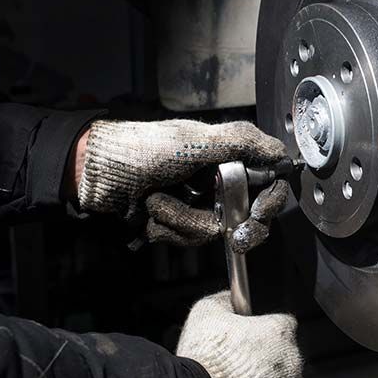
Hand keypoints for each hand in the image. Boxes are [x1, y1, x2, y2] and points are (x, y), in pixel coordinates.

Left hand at [77, 119, 287, 250]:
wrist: (97, 174)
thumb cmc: (142, 149)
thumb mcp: (194, 141)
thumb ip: (241, 143)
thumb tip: (281, 152)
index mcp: (228, 156)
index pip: (268, 181)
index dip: (270, 199)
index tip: (260, 211)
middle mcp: (218, 180)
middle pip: (248, 215)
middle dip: (232, 223)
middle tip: (229, 230)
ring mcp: (198, 203)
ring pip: (214, 230)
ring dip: (183, 219)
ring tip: (158, 200)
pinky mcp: (179, 222)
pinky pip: (188, 237)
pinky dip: (168, 226)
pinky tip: (150, 210)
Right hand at [176, 291, 302, 377]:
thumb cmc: (205, 357)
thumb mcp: (206, 313)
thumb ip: (224, 300)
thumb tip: (229, 297)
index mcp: (279, 330)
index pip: (283, 323)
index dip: (264, 329)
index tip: (250, 336)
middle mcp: (292, 358)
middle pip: (285, 353)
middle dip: (267, 357)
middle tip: (241, 364)